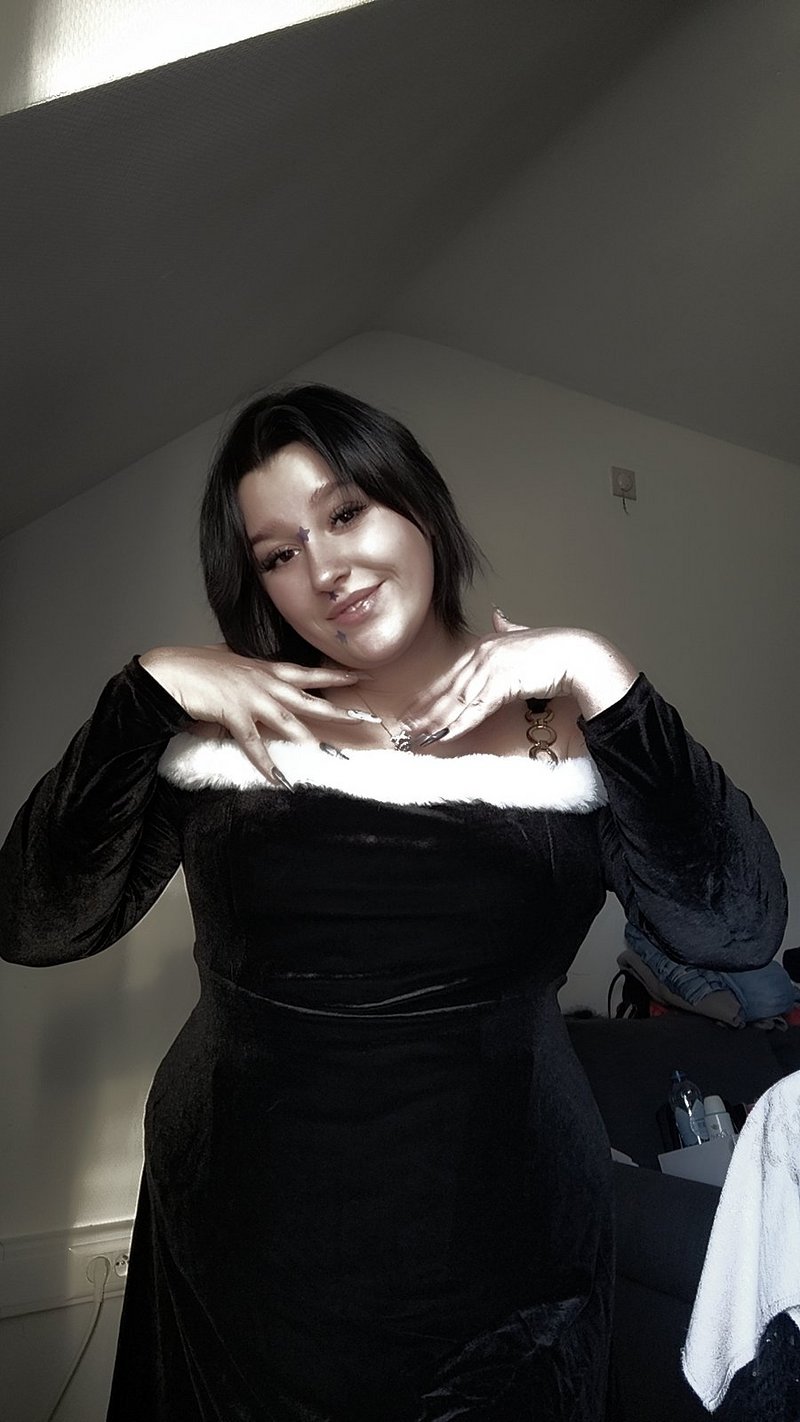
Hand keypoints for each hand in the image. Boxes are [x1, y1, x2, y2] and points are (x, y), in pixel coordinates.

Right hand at [139, 643, 366, 782]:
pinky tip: (278, 778)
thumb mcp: (231, 661)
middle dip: (338, 712)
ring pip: (289, 722)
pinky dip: (266, 763)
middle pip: (310, 700)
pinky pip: (254, 744)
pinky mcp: (234, 715)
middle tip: (363, 721)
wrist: (171, 671)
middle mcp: (265, 683)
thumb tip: (257, 668)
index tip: (360, 675)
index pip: (309, 672)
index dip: (336, 674)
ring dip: (309, 741)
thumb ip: (250, 668)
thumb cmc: (197, 665)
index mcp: (266, 669)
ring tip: (329, 755)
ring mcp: (251, 699)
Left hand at [400, 612, 637, 743]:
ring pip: (456, 702)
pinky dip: (457, 724)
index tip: (414, 711)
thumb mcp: (526, 636)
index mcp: (486, 644)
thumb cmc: (557, 651)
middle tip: (406, 730)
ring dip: (435, 723)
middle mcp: (483, 655)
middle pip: (448, 690)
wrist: (578, 655)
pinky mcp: (502, 684)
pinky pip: (474, 710)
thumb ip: (509, 628)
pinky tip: (443, 736)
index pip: (452, 676)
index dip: (431, 696)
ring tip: (418, 739)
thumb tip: (498, 614)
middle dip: (425, 713)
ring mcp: (491, 669)